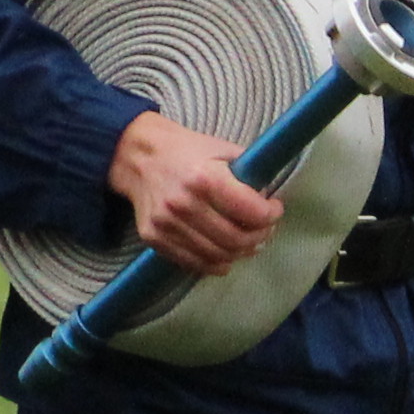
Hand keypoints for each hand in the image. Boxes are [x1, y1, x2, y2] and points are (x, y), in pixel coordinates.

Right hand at [107, 110, 281, 275]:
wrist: (138, 156)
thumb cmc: (186, 150)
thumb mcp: (222, 150)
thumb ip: (248, 174)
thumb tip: (268, 200)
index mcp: (205, 178)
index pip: (252, 212)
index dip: (271, 215)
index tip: (275, 210)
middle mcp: (184, 205)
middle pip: (237, 240)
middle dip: (260, 237)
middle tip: (265, 229)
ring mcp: (167, 225)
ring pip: (218, 256)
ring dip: (240, 253)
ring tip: (249, 242)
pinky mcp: (154, 238)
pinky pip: (194, 263)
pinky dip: (217, 264)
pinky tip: (227, 254)